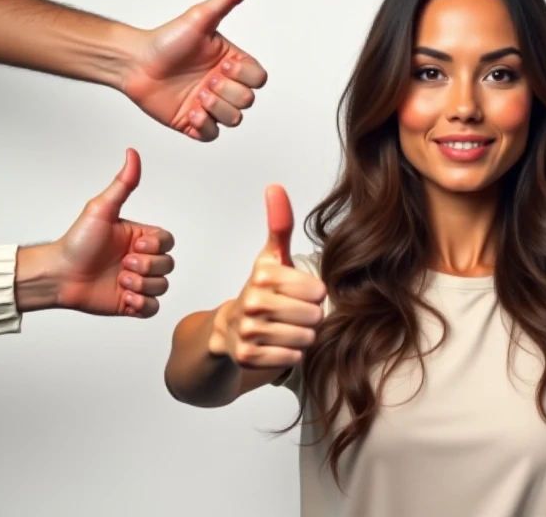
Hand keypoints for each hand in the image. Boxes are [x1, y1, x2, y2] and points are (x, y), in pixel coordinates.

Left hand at [53, 148, 175, 316]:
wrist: (58, 275)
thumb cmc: (76, 242)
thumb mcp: (101, 210)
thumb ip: (123, 184)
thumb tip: (132, 154)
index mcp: (139, 238)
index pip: (167, 242)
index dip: (156, 246)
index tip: (135, 245)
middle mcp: (140, 259)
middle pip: (168, 265)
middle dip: (147, 267)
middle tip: (123, 265)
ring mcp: (136, 282)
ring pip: (163, 286)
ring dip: (143, 285)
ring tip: (120, 282)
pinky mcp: (130, 304)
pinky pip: (153, 308)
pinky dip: (142, 305)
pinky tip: (124, 297)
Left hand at [120, 0, 267, 142]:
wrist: (134, 64)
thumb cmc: (165, 40)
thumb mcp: (200, 18)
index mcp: (232, 63)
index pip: (259, 78)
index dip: (243, 75)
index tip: (221, 63)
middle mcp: (224, 84)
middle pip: (248, 100)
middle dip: (226, 92)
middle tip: (204, 80)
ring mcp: (210, 105)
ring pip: (235, 119)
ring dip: (215, 108)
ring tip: (195, 94)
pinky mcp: (194, 123)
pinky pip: (214, 135)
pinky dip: (205, 126)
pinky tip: (190, 110)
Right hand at [207, 185, 326, 368]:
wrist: (227, 330)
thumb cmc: (260, 291)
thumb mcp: (272, 257)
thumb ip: (280, 225)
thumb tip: (275, 187)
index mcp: (263, 274)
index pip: (318, 290)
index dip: (314, 294)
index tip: (299, 293)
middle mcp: (252, 301)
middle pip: (314, 315)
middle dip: (311, 318)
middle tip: (296, 314)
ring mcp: (247, 330)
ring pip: (305, 338)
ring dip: (302, 337)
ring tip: (287, 329)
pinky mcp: (246, 357)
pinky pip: (292, 357)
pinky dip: (291, 354)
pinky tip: (278, 345)